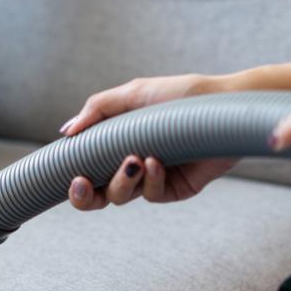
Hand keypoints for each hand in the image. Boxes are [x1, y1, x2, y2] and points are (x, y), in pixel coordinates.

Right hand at [62, 74, 239, 209]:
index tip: (73, 175)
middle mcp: (131, 165)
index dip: (75, 182)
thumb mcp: (133, 93)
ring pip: (121, 197)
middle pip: (98, 196)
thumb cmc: (181, 95)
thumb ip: (97, 109)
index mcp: (116, 145)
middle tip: (83, 183)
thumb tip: (66, 132)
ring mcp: (153, 179)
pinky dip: (151, 180)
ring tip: (134, 159)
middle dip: (85, 197)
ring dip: (120, 181)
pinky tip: (157, 161)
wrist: (224, 104)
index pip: (86, 172)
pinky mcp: (176, 189)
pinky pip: (152, 195)